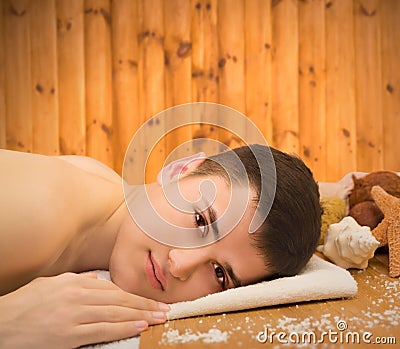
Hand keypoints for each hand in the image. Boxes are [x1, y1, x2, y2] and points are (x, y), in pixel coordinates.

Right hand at [0, 272, 169, 348]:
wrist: (2, 323)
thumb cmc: (27, 303)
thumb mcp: (52, 283)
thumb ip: (78, 280)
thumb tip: (97, 279)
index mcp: (75, 282)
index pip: (114, 288)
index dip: (135, 295)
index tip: (151, 300)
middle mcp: (78, 295)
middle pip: (120, 299)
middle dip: (144, 305)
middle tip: (164, 309)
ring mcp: (74, 315)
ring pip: (115, 313)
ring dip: (140, 316)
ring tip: (157, 318)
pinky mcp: (68, 334)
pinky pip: (102, 329)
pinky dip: (122, 327)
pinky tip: (138, 327)